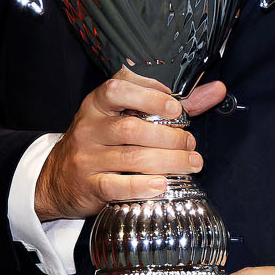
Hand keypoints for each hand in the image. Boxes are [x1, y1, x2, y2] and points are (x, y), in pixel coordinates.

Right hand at [33, 70, 227, 220]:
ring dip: (168, 161)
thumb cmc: (103, 140)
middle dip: (170, 137)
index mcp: (98, 104)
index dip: (151, 96)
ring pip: (130, 157)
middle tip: (191, 145)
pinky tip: (162, 185)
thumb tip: (216, 90)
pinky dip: (142, 186)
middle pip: (131, 128)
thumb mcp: (127, 115)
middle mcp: (89, 127)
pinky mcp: (88, 185)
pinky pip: (115, 186)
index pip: (118, 89)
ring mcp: (86, 157)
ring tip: (191, 164)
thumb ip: (172, 103)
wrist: (58, 178)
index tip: (177, 108)